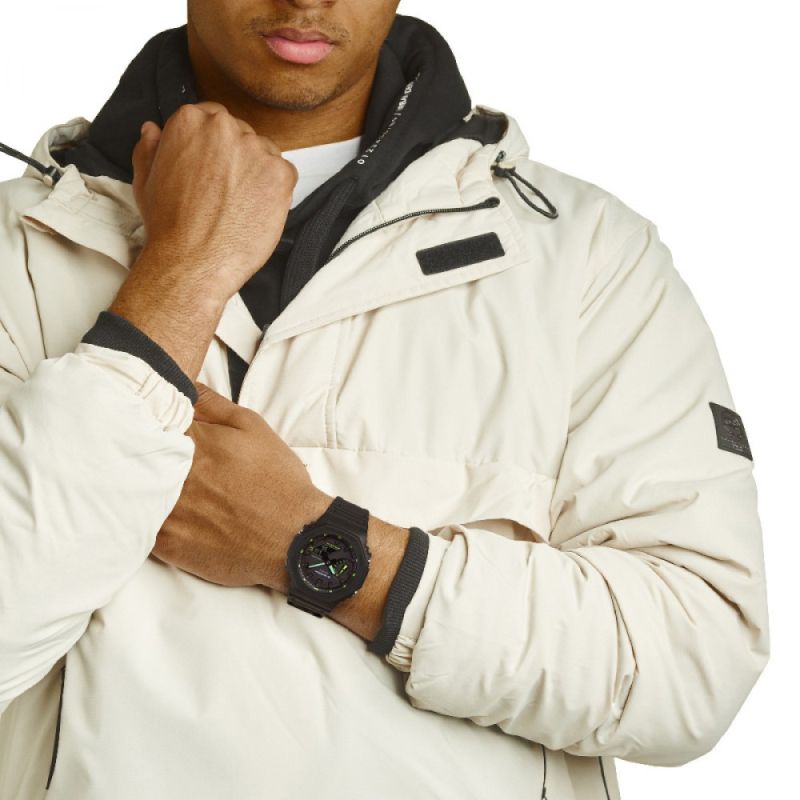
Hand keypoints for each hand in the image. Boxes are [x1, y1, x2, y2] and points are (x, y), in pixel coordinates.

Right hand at [131, 101, 298, 301]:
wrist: (193, 261)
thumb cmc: (169, 226)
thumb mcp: (145, 179)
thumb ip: (149, 147)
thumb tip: (153, 129)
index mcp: (190, 120)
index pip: (211, 118)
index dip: (212, 146)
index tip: (212, 165)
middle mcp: (225, 128)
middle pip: (240, 134)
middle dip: (235, 158)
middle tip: (224, 191)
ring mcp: (256, 150)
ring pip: (263, 152)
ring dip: (256, 172)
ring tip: (238, 203)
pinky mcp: (280, 174)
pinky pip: (284, 173)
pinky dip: (275, 190)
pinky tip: (255, 209)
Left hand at [150, 383, 331, 586]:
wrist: (294, 537)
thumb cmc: (278, 483)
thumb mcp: (253, 428)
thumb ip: (212, 404)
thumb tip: (184, 385)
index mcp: (191, 440)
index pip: (149, 417)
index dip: (149, 418)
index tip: (151, 421)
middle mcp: (172, 473)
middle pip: (134, 451)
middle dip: (140, 449)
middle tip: (152, 455)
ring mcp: (165, 509)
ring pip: (132, 488)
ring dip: (138, 482)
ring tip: (164, 486)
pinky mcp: (165, 542)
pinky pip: (139, 524)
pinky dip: (146, 516)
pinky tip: (171, 514)